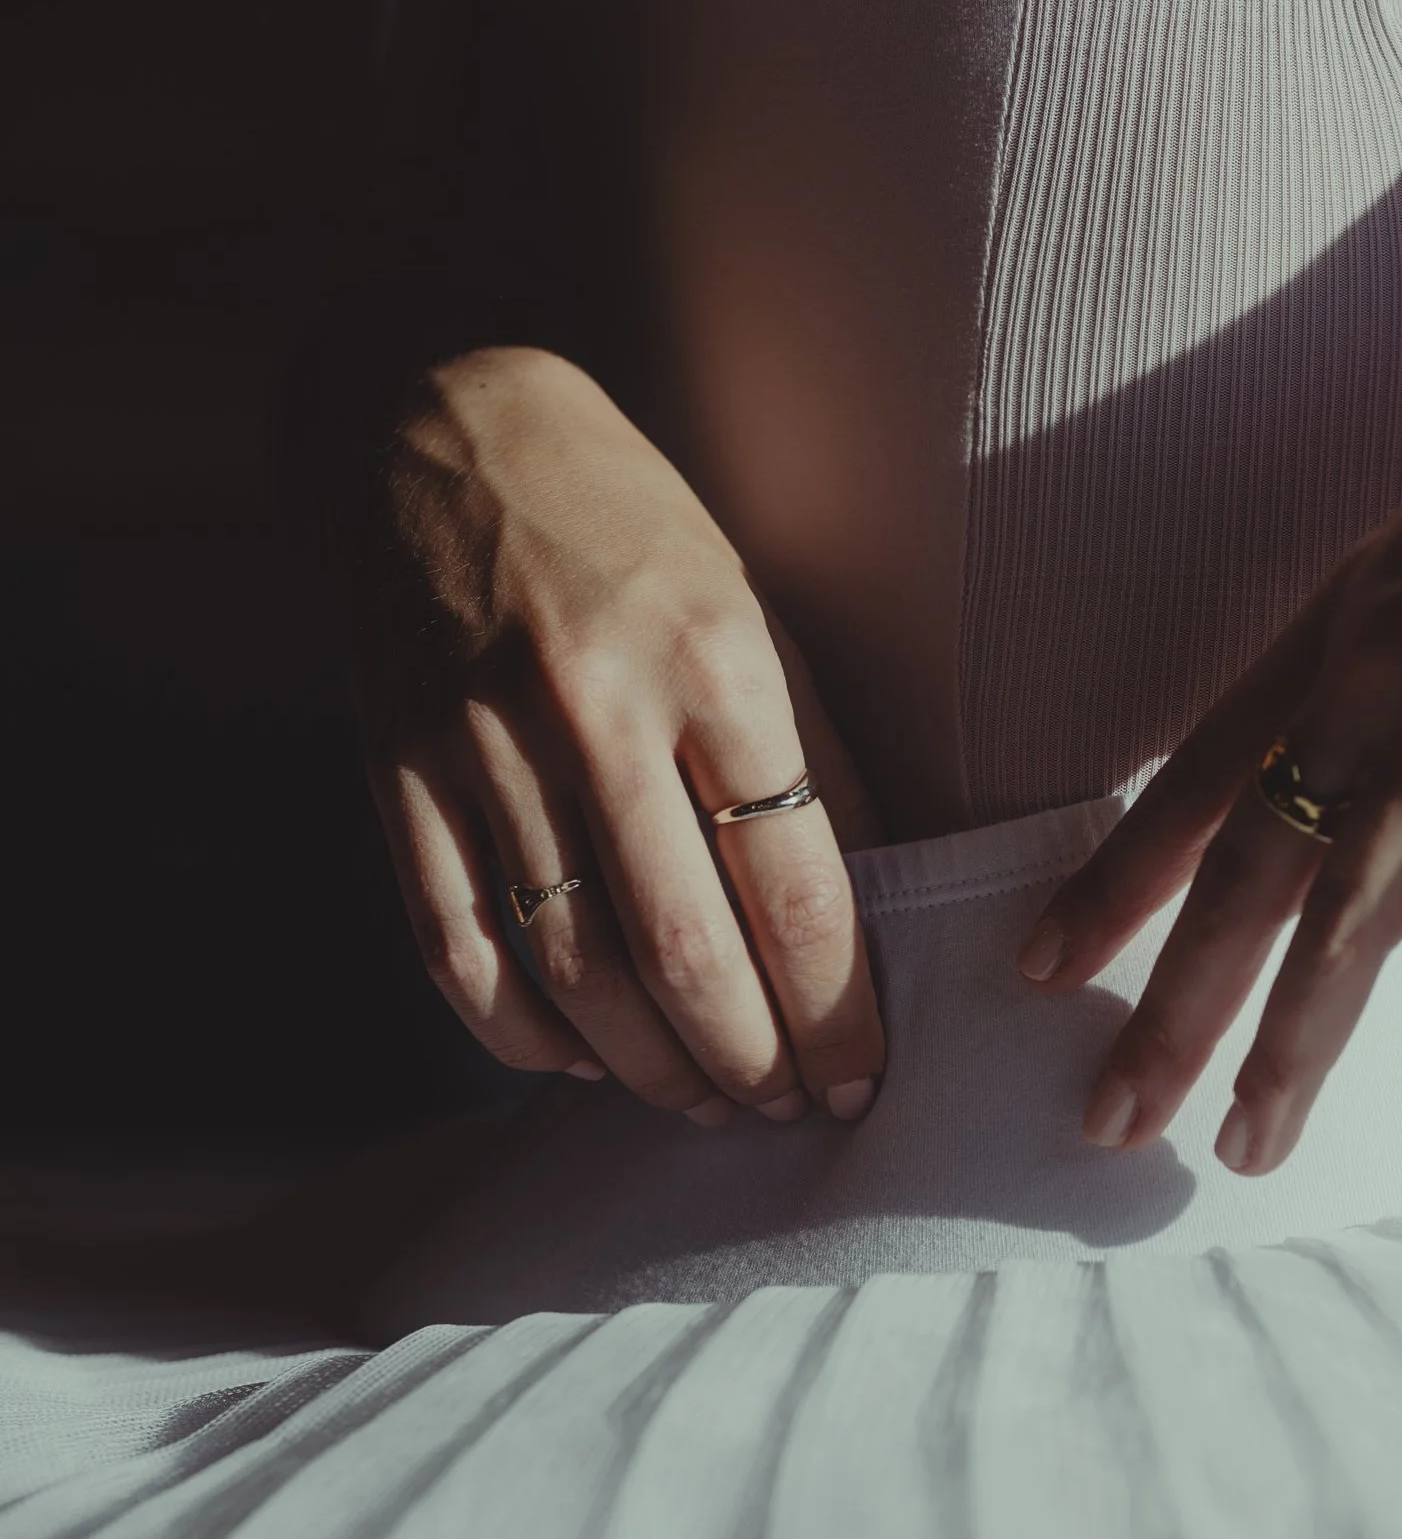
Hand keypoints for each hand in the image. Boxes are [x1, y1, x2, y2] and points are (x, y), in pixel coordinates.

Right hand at [346, 344, 886, 1123]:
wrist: (434, 427)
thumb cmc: (627, 526)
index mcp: (711, 658)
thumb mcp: (749, 607)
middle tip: (792, 1110)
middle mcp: (593, 707)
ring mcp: (479, 746)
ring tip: (707, 1102)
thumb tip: (868, 916)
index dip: (835, 1009)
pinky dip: (524, 1035)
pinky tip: (583, 1062)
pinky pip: (460, 949)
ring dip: (651, 1067)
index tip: (864, 1076)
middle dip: (753, 1061)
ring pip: (574, 970)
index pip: (792, 886)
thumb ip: (809, 755)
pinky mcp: (396, 773)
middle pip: (685, 950)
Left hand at [1015, 262, 1401, 1172]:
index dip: (1117, 876)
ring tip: (1243, 1150)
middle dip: (1167, 1006)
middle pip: (1240, 868)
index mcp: (1344, 619)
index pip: (1197, 771)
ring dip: (1289, 1046)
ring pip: (1343, 914)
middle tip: (1109, 1117)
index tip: (1045, 960)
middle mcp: (1373, 677)